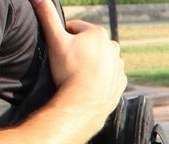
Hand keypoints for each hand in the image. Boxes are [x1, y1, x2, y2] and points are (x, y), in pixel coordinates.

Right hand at [31, 0, 125, 121]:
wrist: (84, 102)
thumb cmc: (68, 69)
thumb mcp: (55, 40)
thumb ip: (47, 16)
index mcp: (98, 32)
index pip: (75, 29)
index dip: (63, 38)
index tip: (58, 50)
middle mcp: (113, 46)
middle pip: (88, 45)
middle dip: (78, 51)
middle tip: (66, 64)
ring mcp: (119, 65)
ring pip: (99, 61)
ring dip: (89, 65)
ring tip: (77, 76)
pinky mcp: (121, 82)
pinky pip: (108, 77)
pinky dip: (99, 79)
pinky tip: (88, 85)